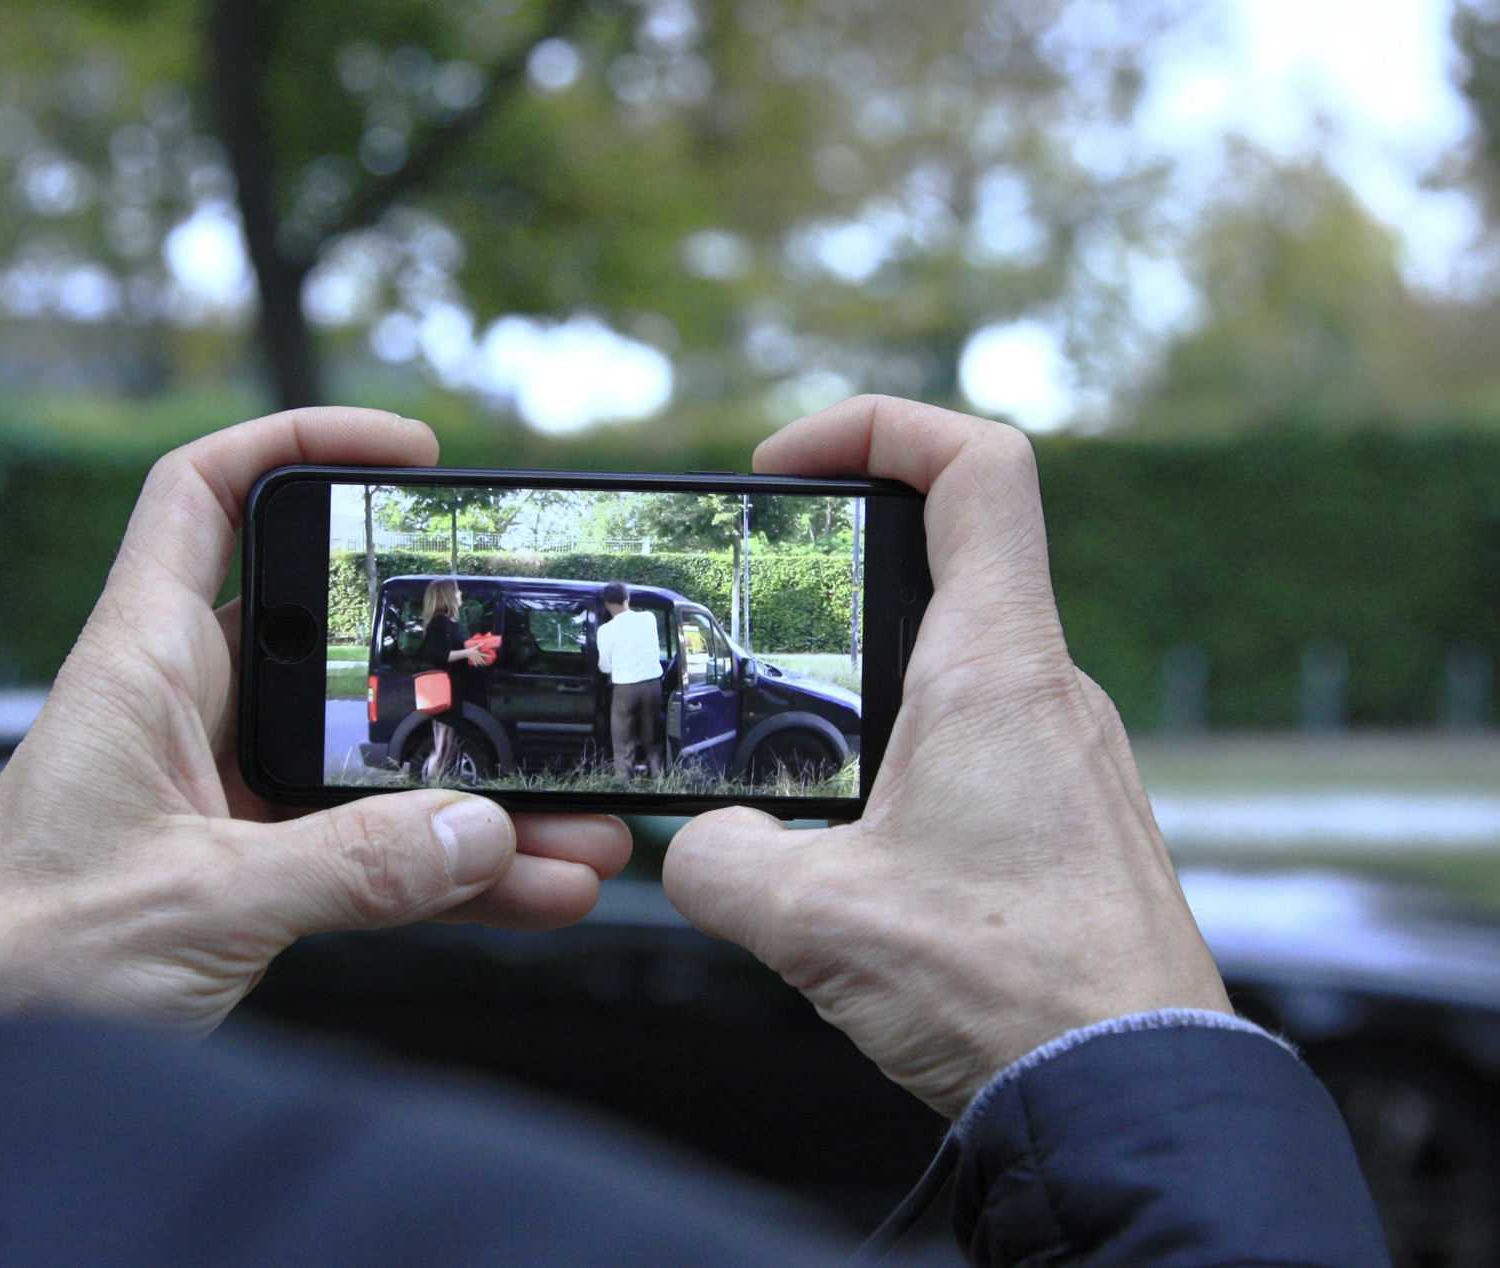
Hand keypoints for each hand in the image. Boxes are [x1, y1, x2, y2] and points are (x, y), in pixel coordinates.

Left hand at [0, 408, 629, 1035]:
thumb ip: (343, 869)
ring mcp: (225, 791)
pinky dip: (448, 868)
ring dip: (474, 794)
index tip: (406, 452)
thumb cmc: (16, 967)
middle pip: (339, 645)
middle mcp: (188, 713)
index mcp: (140, 668)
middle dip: (451, 669)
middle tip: (541, 682)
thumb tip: (476, 830)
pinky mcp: (251, 866)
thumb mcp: (192, 906)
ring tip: (575, 826)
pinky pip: (373, 846)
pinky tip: (527, 889)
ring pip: (374, 762)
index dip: (296, 444)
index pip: (201, 498)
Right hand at [662, 396, 1229, 1119]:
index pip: (976, 465)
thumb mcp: (811, 919)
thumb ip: (718, 859)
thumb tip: (694, 845)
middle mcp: (1048, 691)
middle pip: (949, 562)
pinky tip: (855, 843)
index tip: (787, 467)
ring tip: (788, 755)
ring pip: (956, 665)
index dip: (876, 425)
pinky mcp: (1070, 818)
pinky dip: (902, 757)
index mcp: (997, 670)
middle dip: (837, 576)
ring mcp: (1069, 755)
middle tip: (757, 619)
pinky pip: (978, 743)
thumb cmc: (1012, 992)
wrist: (1125, 1097)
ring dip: (864, 686)